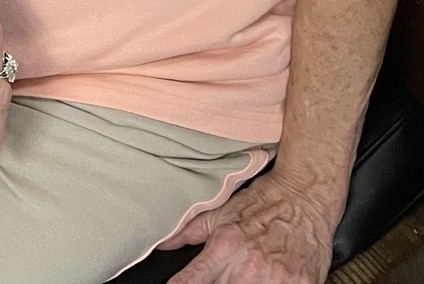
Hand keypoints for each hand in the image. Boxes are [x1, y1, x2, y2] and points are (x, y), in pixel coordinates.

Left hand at [163, 172, 334, 283]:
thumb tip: (163, 244)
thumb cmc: (263, 202)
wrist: (306, 194)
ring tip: (244, 277)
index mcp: (225, 246)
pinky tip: (266, 281)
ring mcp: (275, 278)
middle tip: (221, 278)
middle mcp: (248, 265)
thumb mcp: (222, 211)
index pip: (192, 280)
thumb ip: (189, 231)